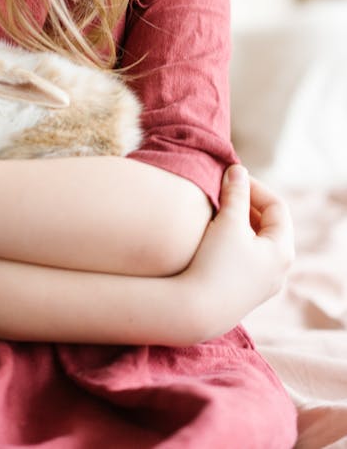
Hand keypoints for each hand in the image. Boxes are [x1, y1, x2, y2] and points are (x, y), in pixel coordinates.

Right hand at [181, 165, 294, 341]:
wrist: (196, 310)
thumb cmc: (216, 263)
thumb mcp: (228, 221)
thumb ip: (236, 192)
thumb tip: (238, 170)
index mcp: (283, 250)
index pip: (277, 206)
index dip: (255, 187)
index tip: (231, 178)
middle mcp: (279, 269)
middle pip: (269, 224)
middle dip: (247, 204)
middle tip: (224, 191)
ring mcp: (263, 283)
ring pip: (257, 241)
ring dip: (240, 222)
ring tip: (217, 211)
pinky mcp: (245, 291)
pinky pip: (247, 257)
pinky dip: (235, 240)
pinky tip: (214, 237)